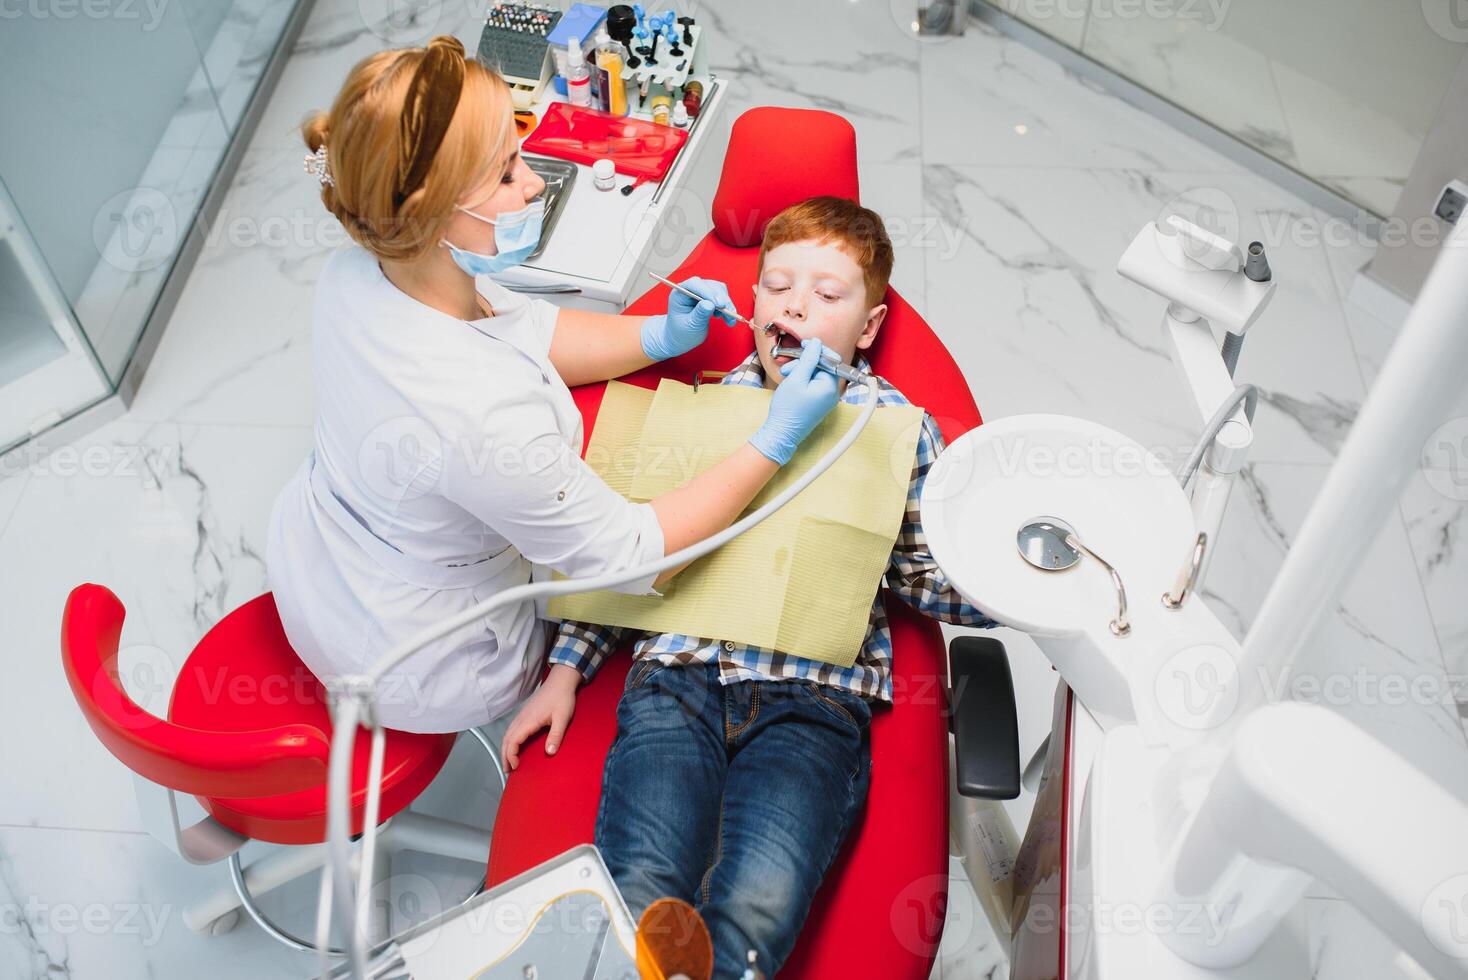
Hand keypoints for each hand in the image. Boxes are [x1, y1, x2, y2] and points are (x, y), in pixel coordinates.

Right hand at [501, 664, 581, 769]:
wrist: (560, 681)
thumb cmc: (562, 698)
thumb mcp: (562, 718)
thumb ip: (555, 735)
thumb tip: (550, 752)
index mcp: (528, 721)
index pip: (513, 741)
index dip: (511, 755)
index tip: (516, 766)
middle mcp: (521, 718)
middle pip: (506, 739)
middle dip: (504, 755)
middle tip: (507, 770)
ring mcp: (522, 715)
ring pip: (508, 734)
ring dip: (506, 748)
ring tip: (508, 761)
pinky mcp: (525, 713)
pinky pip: (512, 729)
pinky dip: (509, 740)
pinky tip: (514, 745)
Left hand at [639, 277, 736, 360]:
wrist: (682, 337)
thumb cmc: (682, 332)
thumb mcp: (690, 326)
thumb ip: (699, 314)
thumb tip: (710, 304)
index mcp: (679, 293)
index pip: (694, 284)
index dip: (708, 292)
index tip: (719, 304)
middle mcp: (690, 289)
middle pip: (710, 286)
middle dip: (721, 300)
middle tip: (729, 315)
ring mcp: (701, 291)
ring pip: (719, 290)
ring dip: (727, 304)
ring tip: (729, 320)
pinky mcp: (710, 296)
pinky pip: (723, 296)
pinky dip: (728, 307)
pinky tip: (728, 318)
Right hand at [747, 338, 840, 464]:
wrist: (781, 433)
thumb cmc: (788, 408)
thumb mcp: (797, 378)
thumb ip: (809, 359)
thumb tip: (817, 343)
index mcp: (830, 386)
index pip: (830, 359)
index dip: (817, 350)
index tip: (804, 344)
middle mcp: (832, 393)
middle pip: (822, 367)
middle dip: (805, 363)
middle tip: (787, 368)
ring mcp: (826, 399)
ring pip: (816, 375)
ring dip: (801, 371)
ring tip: (786, 376)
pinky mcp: (819, 402)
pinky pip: (814, 384)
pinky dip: (802, 380)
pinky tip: (791, 383)